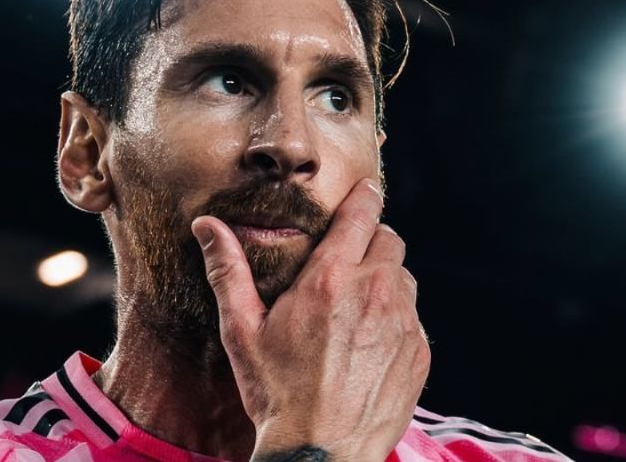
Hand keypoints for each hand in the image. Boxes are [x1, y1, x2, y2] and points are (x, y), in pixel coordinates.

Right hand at [191, 178, 429, 461]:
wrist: (322, 454)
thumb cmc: (276, 394)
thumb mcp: (242, 332)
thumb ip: (227, 271)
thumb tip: (207, 226)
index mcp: (329, 279)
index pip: (361, 214)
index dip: (365, 196)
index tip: (366, 190)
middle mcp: (373, 293)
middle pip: (390, 240)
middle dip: (371, 242)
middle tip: (347, 263)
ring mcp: (402, 323)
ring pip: (404, 278)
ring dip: (385, 281)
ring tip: (356, 307)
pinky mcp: (419, 352)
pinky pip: (413, 317)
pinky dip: (396, 319)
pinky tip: (369, 344)